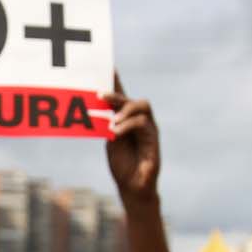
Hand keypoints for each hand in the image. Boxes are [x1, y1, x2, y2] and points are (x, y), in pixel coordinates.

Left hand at [104, 74, 160, 205]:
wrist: (132, 187)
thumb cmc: (121, 164)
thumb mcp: (110, 140)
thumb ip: (106, 123)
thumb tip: (98, 105)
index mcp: (127, 119)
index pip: (121, 95)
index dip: (115, 80)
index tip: (107, 65)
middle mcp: (140, 120)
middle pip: (131, 98)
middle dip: (116, 94)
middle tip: (100, 95)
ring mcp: (148, 128)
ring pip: (141, 105)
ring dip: (124, 110)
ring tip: (111, 123)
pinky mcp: (153, 139)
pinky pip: (143, 123)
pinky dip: (128, 125)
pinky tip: (116, 132)